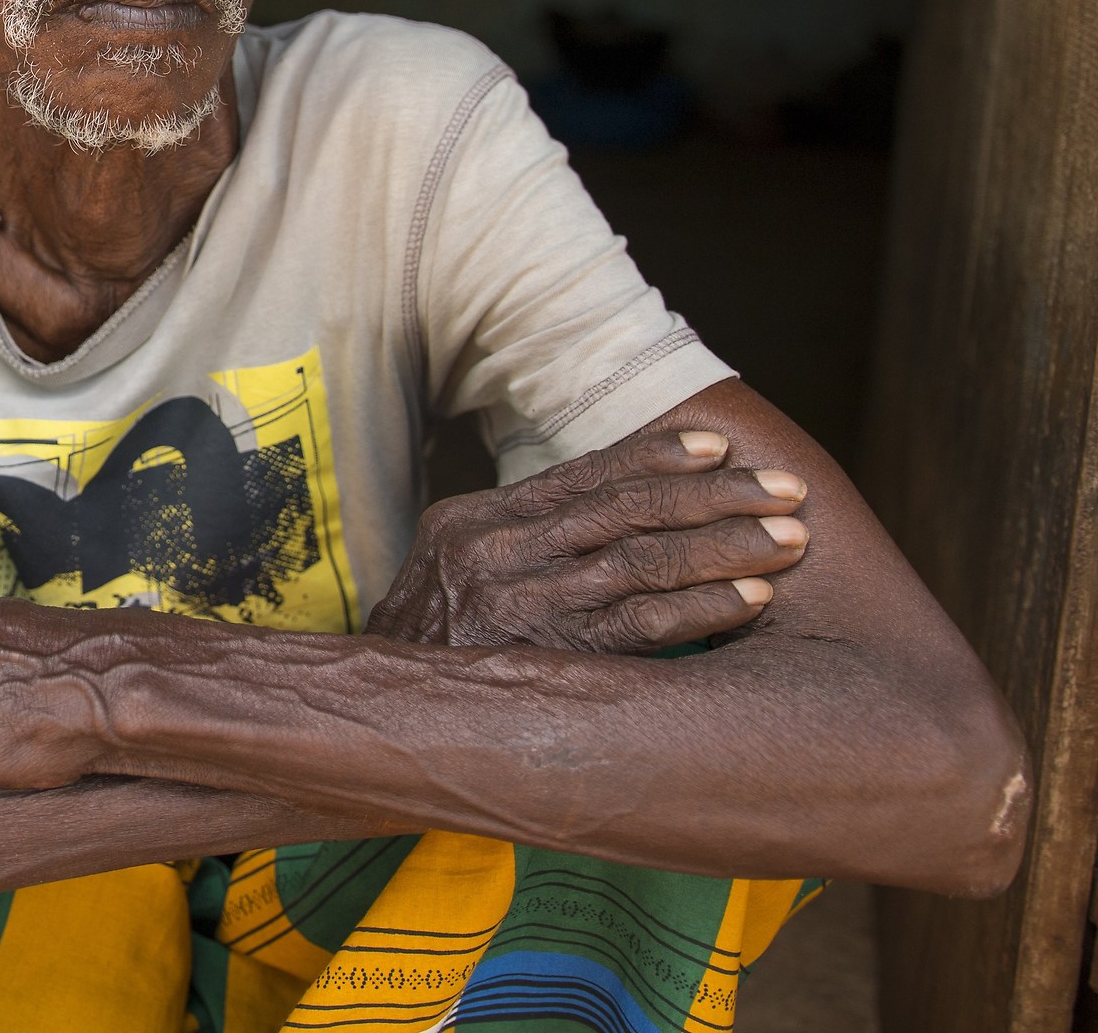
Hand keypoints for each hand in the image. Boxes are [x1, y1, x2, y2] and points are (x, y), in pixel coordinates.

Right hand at [366, 427, 808, 652]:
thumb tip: (610, 509)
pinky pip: (641, 628)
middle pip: (624, 510)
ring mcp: (521, 610)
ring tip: (790, 539)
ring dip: (726, 548)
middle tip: (787, 489)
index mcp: (475, 521)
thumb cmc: (434, 647)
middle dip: (714, 496)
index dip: (656, 456)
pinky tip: (754, 600)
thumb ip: (520, 539)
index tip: (721, 447)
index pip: (582, 476)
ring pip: (641, 562)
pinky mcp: (548, 664)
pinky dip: (704, 609)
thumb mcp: (454, 570)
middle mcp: (496, 556)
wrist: (380, 721)